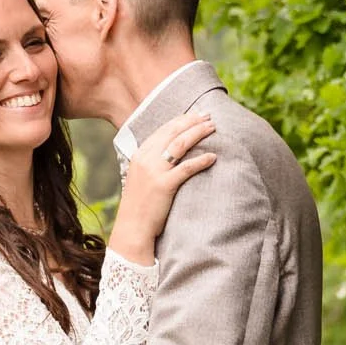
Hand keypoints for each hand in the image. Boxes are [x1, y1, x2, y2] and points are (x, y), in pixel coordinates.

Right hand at [108, 112, 216, 265]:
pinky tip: (213, 156)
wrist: (133, 229)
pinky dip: (201, 160)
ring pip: (180, 144)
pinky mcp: (164, 185)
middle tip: (208, 116)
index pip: (163, 130)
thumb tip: (171, 154)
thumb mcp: (141, 178)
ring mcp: (154, 171)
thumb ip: (152, 163)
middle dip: (192, 121)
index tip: (196, 115)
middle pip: (173, 132)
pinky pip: (186, 168)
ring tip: (212, 128)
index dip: (181, 120)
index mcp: (139, 154)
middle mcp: (145, 159)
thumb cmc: (140, 206)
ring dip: (198, 133)